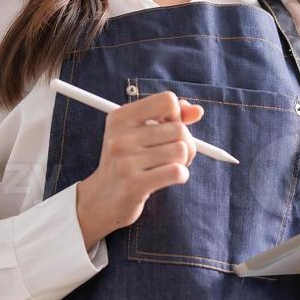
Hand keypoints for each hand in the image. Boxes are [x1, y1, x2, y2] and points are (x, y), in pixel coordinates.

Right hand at [75, 90, 205, 248]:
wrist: (102, 198)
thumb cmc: (128, 160)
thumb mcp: (141, 132)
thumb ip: (171, 117)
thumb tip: (197, 111)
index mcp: (120, 117)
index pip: (167, 101)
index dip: (176, 115)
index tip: (169, 129)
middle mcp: (120, 137)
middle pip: (179, 129)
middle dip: (186, 143)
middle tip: (174, 154)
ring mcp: (125, 161)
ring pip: (181, 150)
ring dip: (183, 161)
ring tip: (168, 166)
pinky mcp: (134, 185)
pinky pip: (177, 172)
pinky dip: (182, 175)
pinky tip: (170, 179)